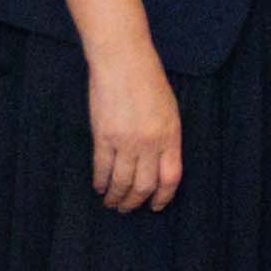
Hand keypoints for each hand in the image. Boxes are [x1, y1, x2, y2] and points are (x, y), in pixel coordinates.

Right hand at [83, 33, 184, 212]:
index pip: (171, 177)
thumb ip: (166, 138)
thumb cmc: (148, 82)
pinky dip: (100, 182)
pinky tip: (99, 187)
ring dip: (116, 197)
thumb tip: (159, 164)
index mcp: (171, 135)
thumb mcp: (169, 110)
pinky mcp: (104, 137)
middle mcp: (151, 143)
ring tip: (112, 203)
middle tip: (128, 208)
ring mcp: (126, 141)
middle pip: (145, 185)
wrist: (123, 62)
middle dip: (136, 201)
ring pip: (122, 181)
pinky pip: (102, 168)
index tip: (156, 206)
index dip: (163, 196)